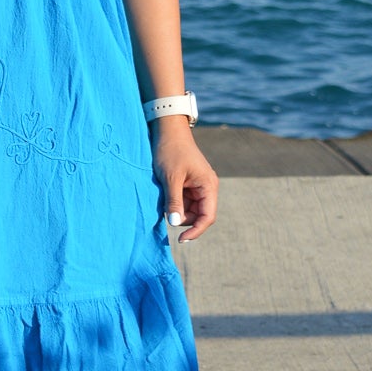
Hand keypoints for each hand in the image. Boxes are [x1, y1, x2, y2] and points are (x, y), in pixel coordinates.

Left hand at [151, 117, 217, 241]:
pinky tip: (163, 196)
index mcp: (208, 186)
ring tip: (163, 199)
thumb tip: (175, 225)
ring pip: (189, 210)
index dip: (196, 231)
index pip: (208, 217)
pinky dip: (174, 203)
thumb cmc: (170, 151)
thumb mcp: (170, 178)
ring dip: (177, 211)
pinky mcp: (188, 184)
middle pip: (198, 215)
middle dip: (183, 219)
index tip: (180, 239)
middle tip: (164, 213)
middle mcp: (206, 187)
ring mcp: (197, 186)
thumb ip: (174, 202)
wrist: (167, 131)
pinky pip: (183, 201)